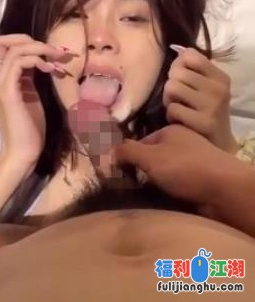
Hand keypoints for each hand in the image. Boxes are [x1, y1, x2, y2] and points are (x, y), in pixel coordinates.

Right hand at [0, 34, 71, 168]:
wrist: (22, 152)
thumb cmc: (28, 128)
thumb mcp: (28, 95)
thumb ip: (27, 77)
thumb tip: (37, 60)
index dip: (18, 41)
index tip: (43, 51)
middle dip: (25, 38)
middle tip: (49, 49)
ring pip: (13, 50)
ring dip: (39, 48)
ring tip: (57, 58)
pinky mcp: (8, 92)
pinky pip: (19, 62)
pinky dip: (37, 59)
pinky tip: (50, 69)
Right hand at [113, 124, 240, 206]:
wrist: (225, 190)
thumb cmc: (185, 168)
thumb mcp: (149, 156)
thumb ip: (126, 152)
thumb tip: (108, 153)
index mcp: (171, 131)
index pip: (139, 142)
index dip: (127, 157)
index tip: (118, 173)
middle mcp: (182, 145)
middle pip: (151, 158)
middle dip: (140, 172)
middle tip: (127, 186)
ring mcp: (192, 163)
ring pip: (163, 173)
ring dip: (152, 185)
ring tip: (141, 196)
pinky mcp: (199, 181)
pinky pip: (175, 185)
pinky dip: (166, 193)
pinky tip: (159, 201)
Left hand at [164, 45, 235, 152]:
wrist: (217, 142)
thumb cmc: (204, 111)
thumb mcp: (204, 87)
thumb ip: (190, 68)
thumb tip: (177, 48)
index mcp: (219, 77)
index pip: (190, 55)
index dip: (178, 67)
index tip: (182, 80)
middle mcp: (219, 88)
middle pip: (176, 73)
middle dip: (170, 86)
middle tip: (178, 99)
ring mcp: (213, 105)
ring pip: (172, 88)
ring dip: (168, 100)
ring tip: (177, 108)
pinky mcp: (204, 122)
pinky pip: (172, 109)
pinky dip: (170, 116)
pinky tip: (180, 121)